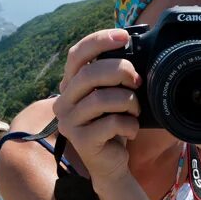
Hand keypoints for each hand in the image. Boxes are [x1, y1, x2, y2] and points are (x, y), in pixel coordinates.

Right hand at [54, 29, 140, 183]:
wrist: (111, 163)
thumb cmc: (114, 124)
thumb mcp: (114, 95)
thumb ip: (114, 75)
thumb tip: (134, 47)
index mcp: (71, 84)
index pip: (77, 54)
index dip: (99, 41)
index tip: (124, 36)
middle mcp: (63, 101)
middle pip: (90, 74)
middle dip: (120, 71)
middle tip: (137, 80)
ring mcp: (69, 121)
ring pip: (101, 99)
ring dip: (128, 101)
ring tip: (135, 110)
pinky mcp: (80, 140)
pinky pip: (110, 123)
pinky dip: (129, 124)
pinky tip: (131, 130)